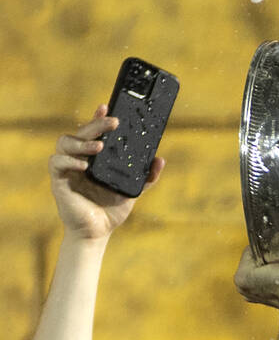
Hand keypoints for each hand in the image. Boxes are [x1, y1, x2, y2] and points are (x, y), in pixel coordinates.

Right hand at [49, 105, 164, 239]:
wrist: (97, 232)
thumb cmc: (111, 209)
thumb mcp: (133, 190)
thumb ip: (147, 177)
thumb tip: (160, 160)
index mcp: (94, 158)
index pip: (93, 132)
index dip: (97, 118)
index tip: (107, 106)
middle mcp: (79, 158)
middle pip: (81, 132)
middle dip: (96, 125)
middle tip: (113, 122)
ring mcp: (67, 168)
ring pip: (65, 142)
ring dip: (82, 142)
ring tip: (99, 147)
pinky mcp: (59, 180)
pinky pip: (57, 163)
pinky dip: (69, 160)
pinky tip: (84, 165)